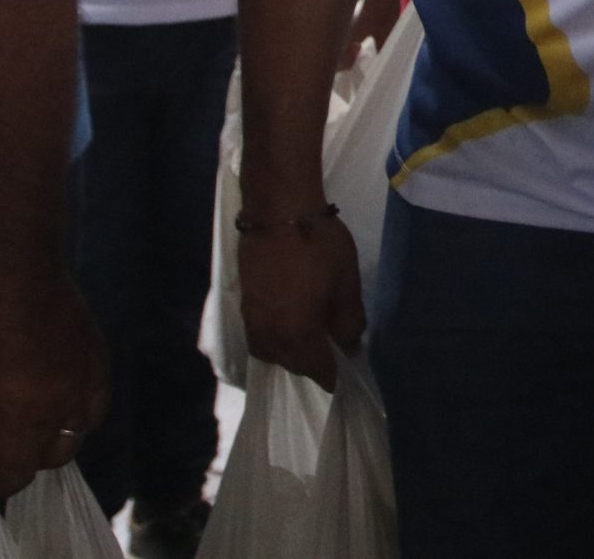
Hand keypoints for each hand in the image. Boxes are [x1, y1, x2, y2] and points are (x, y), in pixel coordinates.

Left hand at [0, 269, 105, 497]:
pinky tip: (55, 399)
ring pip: (74, 440)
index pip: (14, 475)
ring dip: (48, 440)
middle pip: (46, 462)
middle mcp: (60, 404)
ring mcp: (86, 384)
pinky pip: (94, 412)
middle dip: (20, 458)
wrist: (19, 266)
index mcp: (17, 410)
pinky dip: (76, 418)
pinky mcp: (101, 365)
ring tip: (26, 414)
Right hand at [240, 210, 364, 390]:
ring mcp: (252, 319)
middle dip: (308, 367)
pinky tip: (287, 328)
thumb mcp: (346, 282)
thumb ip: (348, 320)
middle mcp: (270, 334)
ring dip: (287, 356)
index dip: (330, 376)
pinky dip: (273, 341)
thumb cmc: (319, 245)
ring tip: (307, 345)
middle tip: (327, 360)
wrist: (279, 212)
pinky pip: (258, 336)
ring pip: (269, 352)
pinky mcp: (244, 304)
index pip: (314, 368)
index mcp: (297, 333)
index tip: (342, 380)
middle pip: (289, 363)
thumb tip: (349, 346)